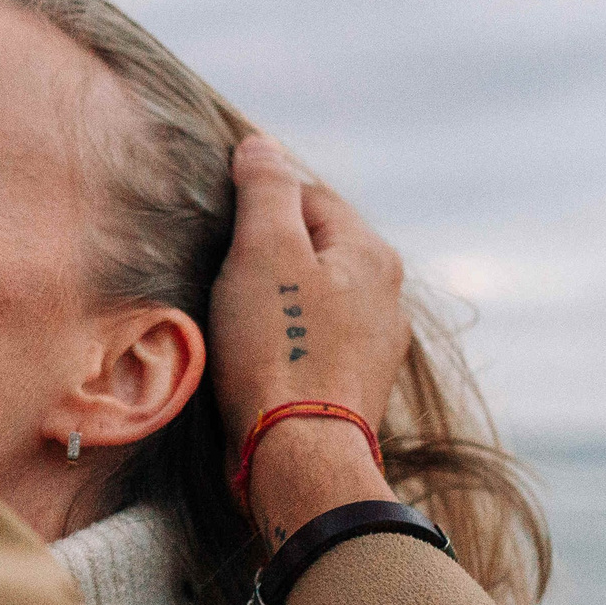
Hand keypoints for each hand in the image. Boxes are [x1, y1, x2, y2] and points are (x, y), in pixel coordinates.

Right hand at [210, 137, 409, 542]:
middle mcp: (386, 297)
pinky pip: (313, 343)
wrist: (299, 458)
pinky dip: (284, 341)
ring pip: (314, 298)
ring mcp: (374, 347)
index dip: (259, 201)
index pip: (309, 196)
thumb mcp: (264, 252)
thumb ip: (265, 191)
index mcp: (371, 254)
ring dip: (275, 300)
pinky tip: (254, 358)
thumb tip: (260, 146)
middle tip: (221, 272)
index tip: (219, 224)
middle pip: (314, 248)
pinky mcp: (352, 388)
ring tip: (234, 318)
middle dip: (267, 253)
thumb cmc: (279, 351)